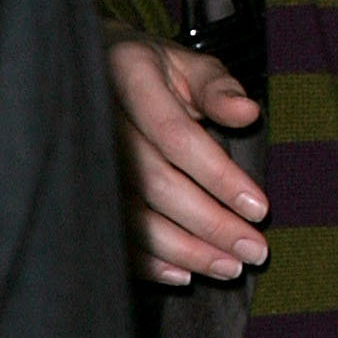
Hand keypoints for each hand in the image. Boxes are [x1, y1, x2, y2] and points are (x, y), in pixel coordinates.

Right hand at [105, 27, 267, 286]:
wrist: (93, 74)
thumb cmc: (154, 72)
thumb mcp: (188, 64)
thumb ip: (218, 87)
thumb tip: (247, 112)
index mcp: (128, 78)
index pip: (175, 136)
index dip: (218, 175)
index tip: (260, 209)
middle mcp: (97, 121)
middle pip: (155, 184)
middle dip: (209, 224)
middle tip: (254, 251)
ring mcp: (81, 159)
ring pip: (131, 217)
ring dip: (183, 250)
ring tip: (229, 268)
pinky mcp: (78, 190)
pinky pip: (109, 233)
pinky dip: (146, 261)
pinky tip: (183, 274)